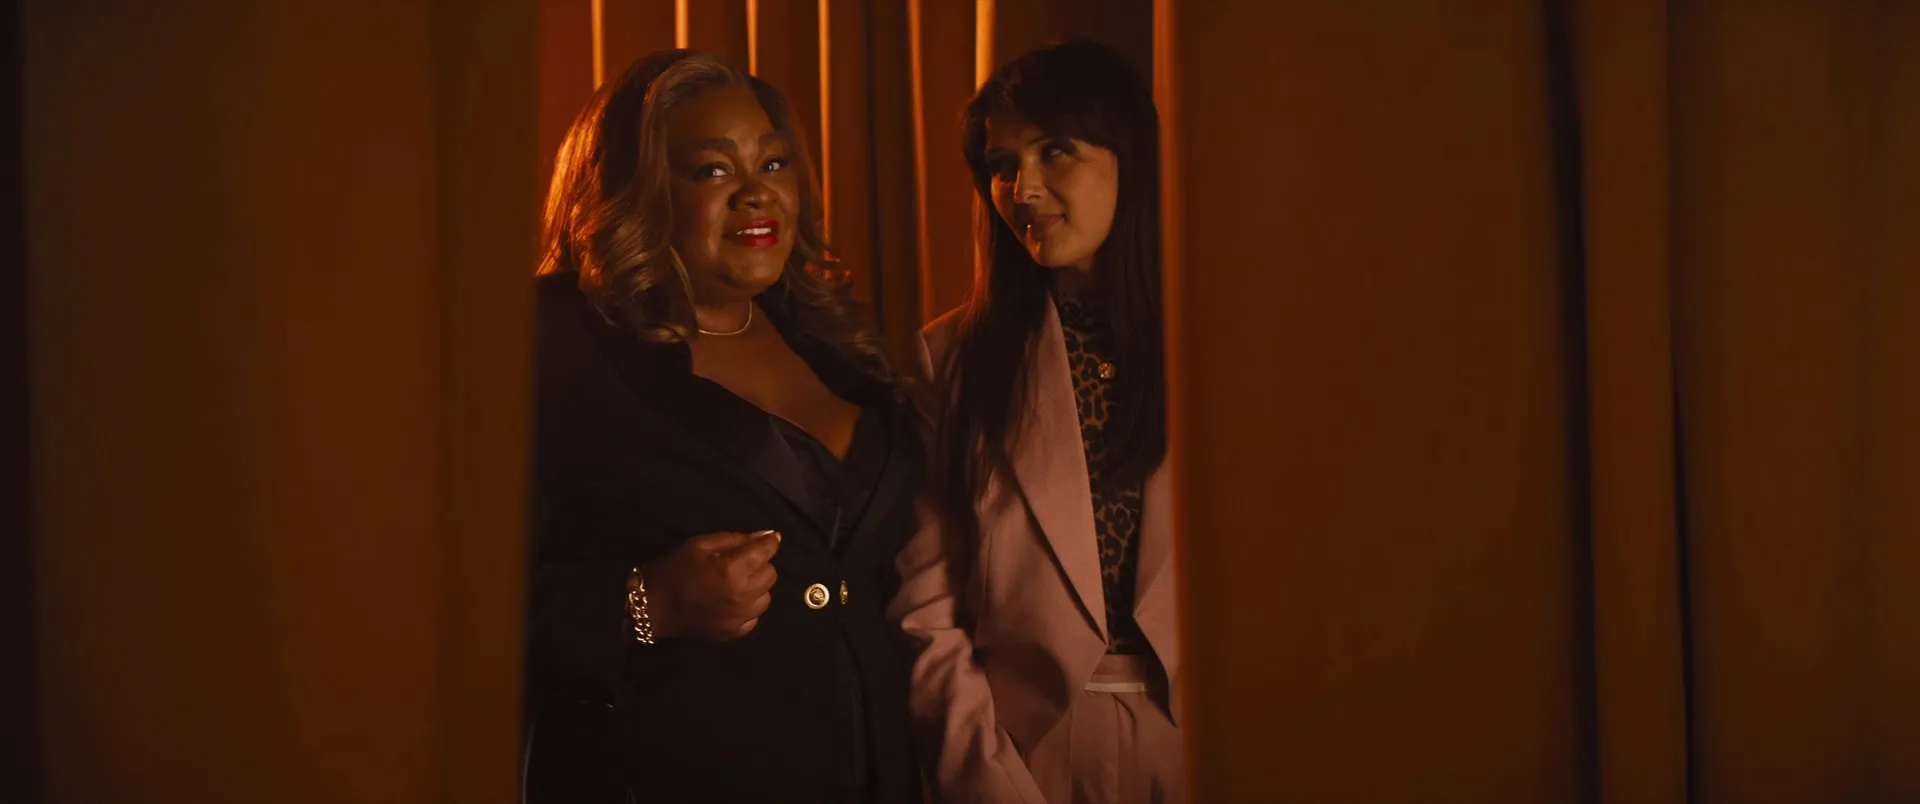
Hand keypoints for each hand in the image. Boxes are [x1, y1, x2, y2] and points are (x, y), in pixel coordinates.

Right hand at [639, 530, 780, 640]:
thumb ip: (734, 539)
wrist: (653, 608)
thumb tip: (765, 535)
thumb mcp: (699, 544)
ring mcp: (740, 617)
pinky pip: (755, 616)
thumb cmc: (674, 569)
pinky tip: (733, 601)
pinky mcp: (735, 632)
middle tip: (743, 561)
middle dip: (761, 564)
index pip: (766, 552)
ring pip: (766, 596)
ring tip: (738, 582)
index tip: (770, 538)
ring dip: (757, 586)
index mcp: (732, 570)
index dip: (769, 542)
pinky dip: (749, 606)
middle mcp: (742, 595)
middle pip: (771, 574)